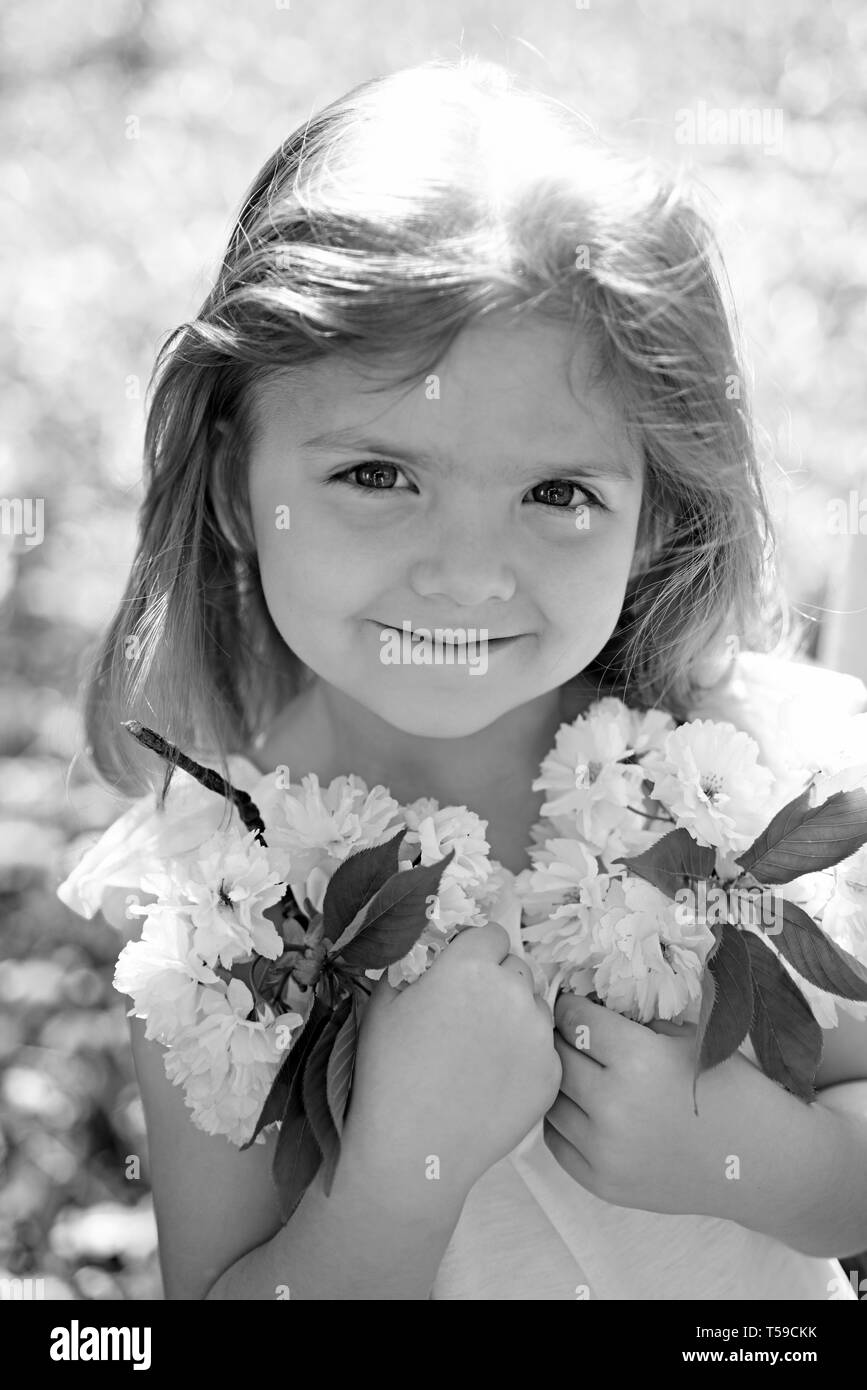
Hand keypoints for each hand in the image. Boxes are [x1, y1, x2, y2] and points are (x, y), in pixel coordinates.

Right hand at [341, 922, 561, 1205]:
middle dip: (496, 981)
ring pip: (534, 1007)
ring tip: (480, 1051)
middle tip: (468, 1014)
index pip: (491, 934)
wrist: (412, 1150)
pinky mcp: (551, 1073)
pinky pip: (543, 1048)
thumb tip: (429, 952)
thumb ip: (412, 965)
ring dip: (515, 1016)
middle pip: (516, 968)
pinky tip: (493, 1079)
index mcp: (470, 966)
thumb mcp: (384, 1004)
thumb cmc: (388, 1073)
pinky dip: (524, 1056)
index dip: (474, 951)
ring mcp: (538, 1035)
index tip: (461, 973)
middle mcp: (513, 991)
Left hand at [544, 992, 788, 1221]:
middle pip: (557, 1058)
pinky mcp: (602, 1184)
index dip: (570, 1006)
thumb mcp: (688, 1039)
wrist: (764, 1165)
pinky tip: (583, 1108)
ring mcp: (604, 1151)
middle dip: (561, 1040)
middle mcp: (613, 1106)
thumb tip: (587, 1004)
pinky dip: (564, 1120)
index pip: (574, 1020)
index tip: (573, 1004)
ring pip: (551, 1100)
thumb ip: (635, 1023)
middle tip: (571, 1034)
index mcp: (638, 1059)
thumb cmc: (732, 1091)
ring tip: (578, 1071)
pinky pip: (557, 1141)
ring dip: (560, 1081)